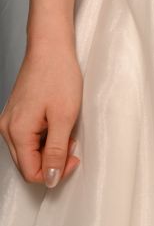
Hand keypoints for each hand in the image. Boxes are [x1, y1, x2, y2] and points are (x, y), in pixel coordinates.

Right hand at [0, 40, 82, 187]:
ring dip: (49, 147)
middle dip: (52, 160)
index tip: (73, 158)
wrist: (51, 46)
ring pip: (29, 151)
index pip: (31, 172)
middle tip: (72, 142)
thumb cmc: (58, 74)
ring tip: (66, 129)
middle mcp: (7, 129)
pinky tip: (57, 122)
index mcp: (17, 132)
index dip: (55, 172)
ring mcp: (10, 120)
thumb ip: (55, 151)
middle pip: (28, 163)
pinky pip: (29, 137)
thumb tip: (49, 179)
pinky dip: (45, 136)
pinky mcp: (16, 114)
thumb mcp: (64, 117)